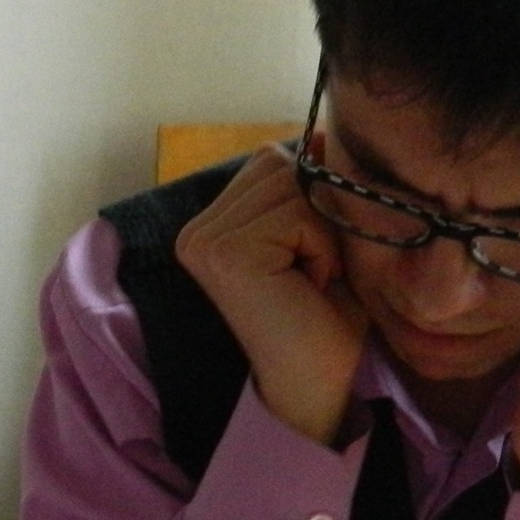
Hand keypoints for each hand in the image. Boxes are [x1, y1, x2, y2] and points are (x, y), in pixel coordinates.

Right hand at [174, 146, 368, 447]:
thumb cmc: (324, 320)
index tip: (308, 262)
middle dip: (315, 213)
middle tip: (311, 274)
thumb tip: (324, 132)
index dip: (311, 202)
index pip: (273, 161)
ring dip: (321, 231)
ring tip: (311, 281)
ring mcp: (204, 241)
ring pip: (292, 182)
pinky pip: (299, 211)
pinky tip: (309, 288)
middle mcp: (196, 230)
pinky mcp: (223, 253)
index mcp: (211, 225)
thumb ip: (311, 185)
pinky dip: (322, 247)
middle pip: (280, 163)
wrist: (315, 387)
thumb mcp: (319, 235)